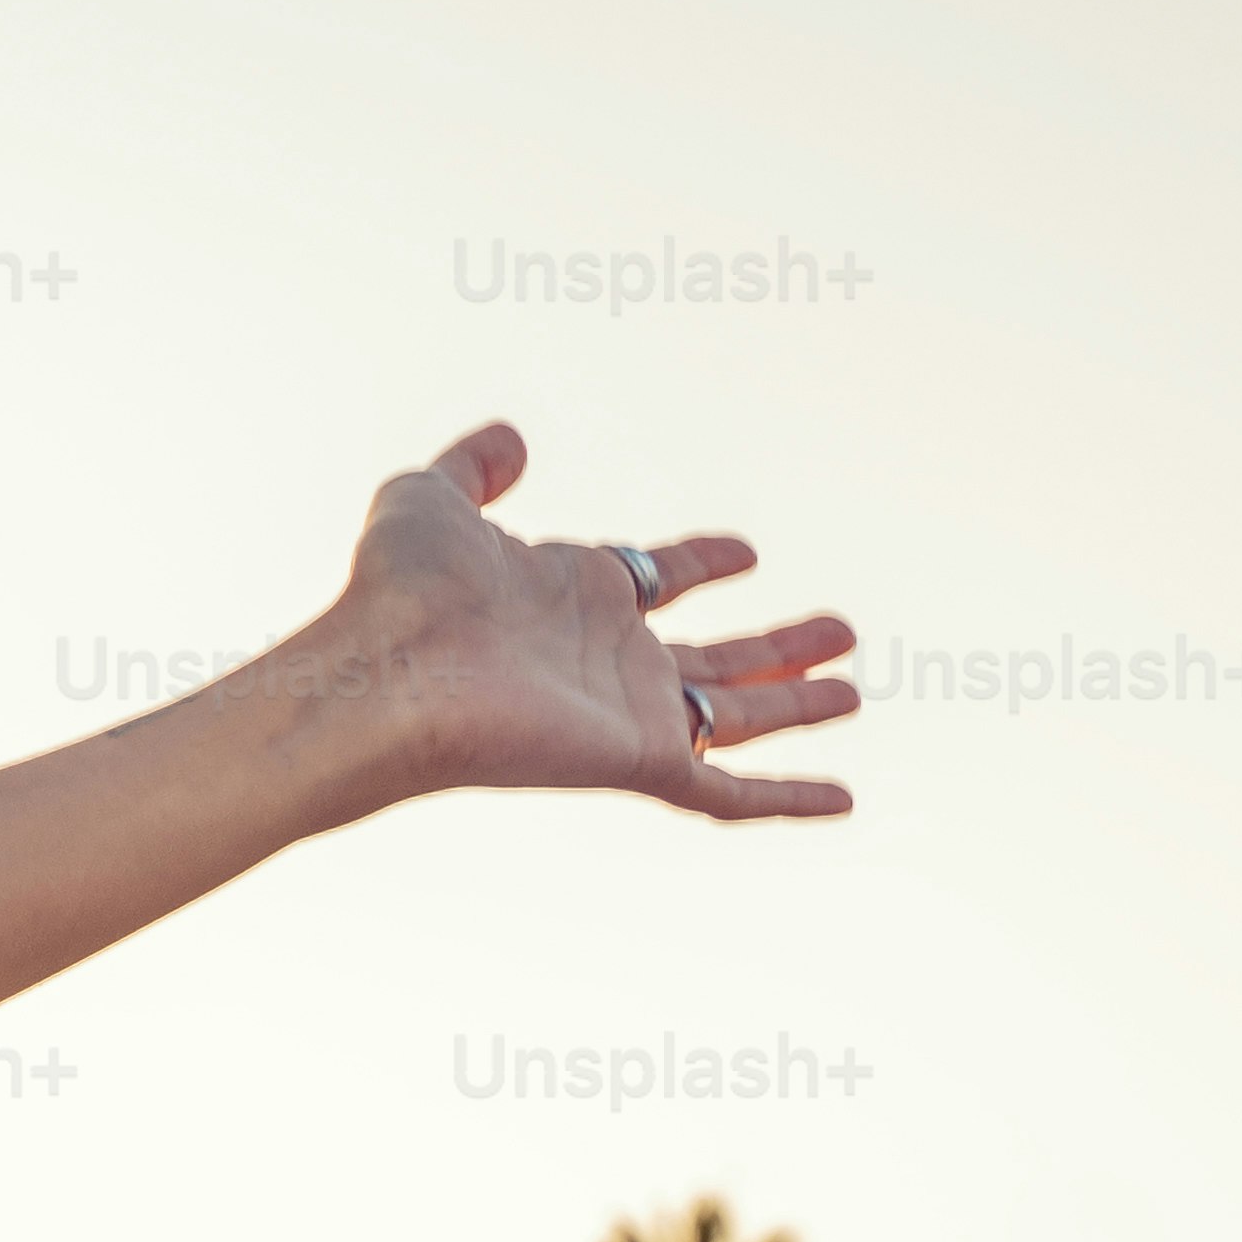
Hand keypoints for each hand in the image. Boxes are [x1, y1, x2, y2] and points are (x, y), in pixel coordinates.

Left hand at [320, 421, 856, 822]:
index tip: (744, 553)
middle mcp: (604, 659)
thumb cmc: (398, 591)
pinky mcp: (637, 761)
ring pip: (734, 717)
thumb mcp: (430, 498)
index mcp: (570, 596)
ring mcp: (624, 714)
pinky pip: (729, 792)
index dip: (699, 562)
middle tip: (840, 632)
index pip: (654, 579)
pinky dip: (789, 799)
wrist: (387, 670)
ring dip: (796, 706)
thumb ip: (470, 467)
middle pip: (710, 655)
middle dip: (776, 646)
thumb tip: (511, 439)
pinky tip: (845, 802)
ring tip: (854, 691)